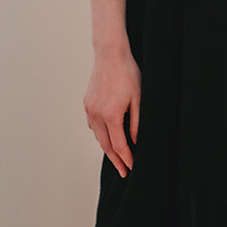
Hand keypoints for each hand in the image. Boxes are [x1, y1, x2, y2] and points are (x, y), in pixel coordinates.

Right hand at [84, 45, 140, 175]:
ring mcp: (89, 109)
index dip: (126, 159)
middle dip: (116, 160)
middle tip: (124, 172)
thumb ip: (137, 123)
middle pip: (106, 145)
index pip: (119, 146)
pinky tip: (107, 137)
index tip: (132, 168)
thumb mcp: (139, 98)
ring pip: (98, 136)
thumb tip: (136, 142)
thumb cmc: (128, 74)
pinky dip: (100, 135)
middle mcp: (97, 115)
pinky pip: (93, 125)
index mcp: (111, 115)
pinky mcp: (87, 103)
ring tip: (117, 158)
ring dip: (107, 148)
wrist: (110, 55)